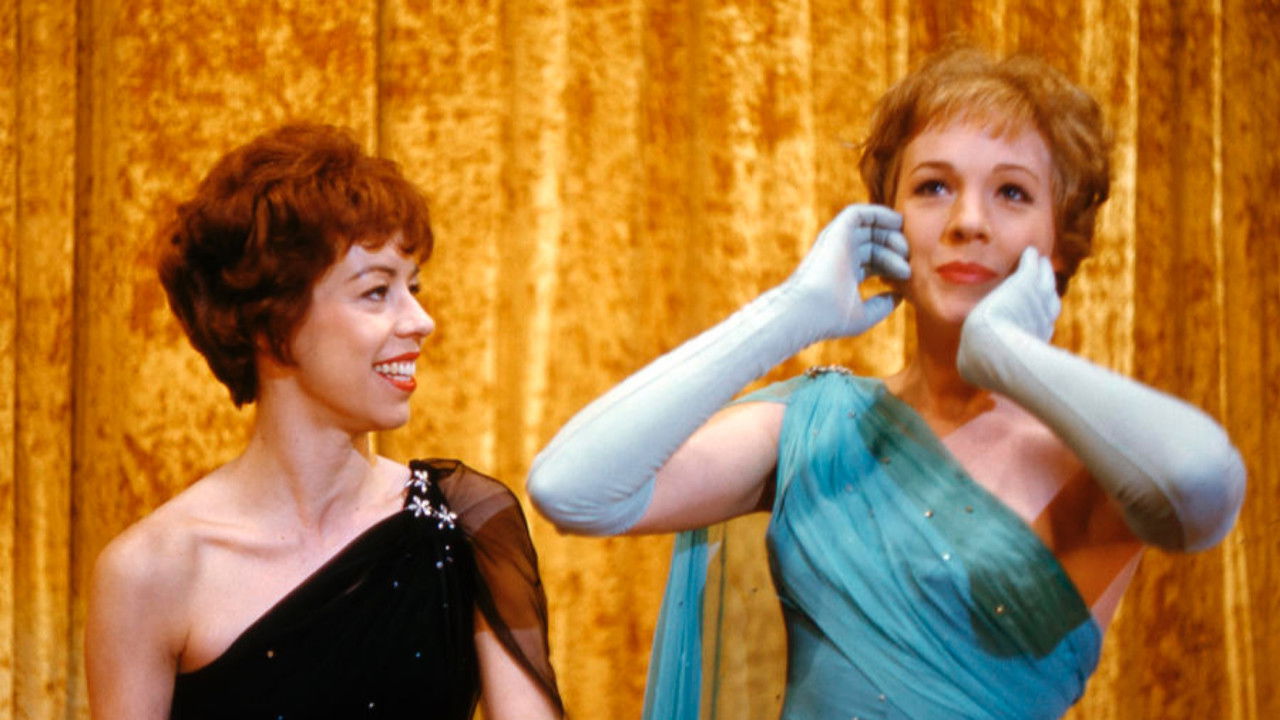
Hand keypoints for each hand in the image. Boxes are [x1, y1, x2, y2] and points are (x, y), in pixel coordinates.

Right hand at [785, 203, 910, 338]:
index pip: (873, 260)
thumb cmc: (832, 318)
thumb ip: (882, 305)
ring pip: (869, 228)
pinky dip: (879, 213)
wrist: (808, 310)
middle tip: (908, 263)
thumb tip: (900, 296)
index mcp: (844, 274)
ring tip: (905, 249)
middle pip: (874, 243)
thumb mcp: (864, 315)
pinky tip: (896, 221)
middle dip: (895, 249)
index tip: (907, 275)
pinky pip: (858, 213)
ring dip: (890, 234)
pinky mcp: (836, 233)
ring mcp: (836, 243)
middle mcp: (840, 255)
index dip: (892, 263)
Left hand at [957, 246, 1060, 389]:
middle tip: (1044, 284)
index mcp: (1033, 340)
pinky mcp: (1024, 281)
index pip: (1041, 325)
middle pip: (1048, 302)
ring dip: (1042, 271)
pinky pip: (1031, 266)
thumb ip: (974, 367)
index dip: (1038, 320)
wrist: (991, 345)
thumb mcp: (973, 369)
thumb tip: (966, 372)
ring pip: (1044, 281)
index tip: (1036, 317)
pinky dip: (1030, 259)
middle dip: (1045, 293)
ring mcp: (1034, 298)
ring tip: (1041, 262)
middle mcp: (1040, 319)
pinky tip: (1029, 252)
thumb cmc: (981, 362)